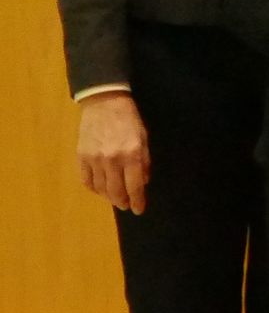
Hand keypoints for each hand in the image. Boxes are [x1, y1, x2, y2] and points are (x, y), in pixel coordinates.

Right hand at [76, 92, 149, 214]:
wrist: (104, 102)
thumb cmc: (129, 119)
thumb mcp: (143, 138)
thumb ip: (144, 161)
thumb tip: (142, 182)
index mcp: (131, 155)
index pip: (134, 186)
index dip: (138, 201)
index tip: (139, 209)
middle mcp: (112, 160)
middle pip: (116, 191)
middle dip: (123, 202)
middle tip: (127, 205)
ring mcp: (94, 159)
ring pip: (100, 188)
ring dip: (108, 197)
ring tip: (115, 198)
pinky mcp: (81, 157)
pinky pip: (86, 180)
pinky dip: (94, 189)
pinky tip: (100, 189)